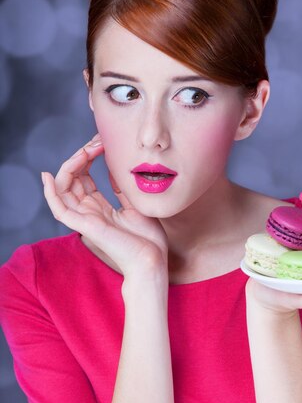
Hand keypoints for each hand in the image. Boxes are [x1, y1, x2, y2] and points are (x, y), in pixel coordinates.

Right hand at [41, 134, 168, 280]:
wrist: (152, 261)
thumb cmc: (148, 239)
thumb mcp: (135, 205)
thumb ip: (122, 189)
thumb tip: (115, 168)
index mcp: (100, 208)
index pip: (83, 177)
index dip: (88, 157)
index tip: (102, 142)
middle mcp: (88, 212)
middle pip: (72, 179)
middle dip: (81, 156)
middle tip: (96, 141)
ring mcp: (85, 219)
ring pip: (62, 189)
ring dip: (70, 166)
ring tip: (85, 150)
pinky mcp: (85, 226)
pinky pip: (59, 209)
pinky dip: (50, 193)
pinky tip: (47, 176)